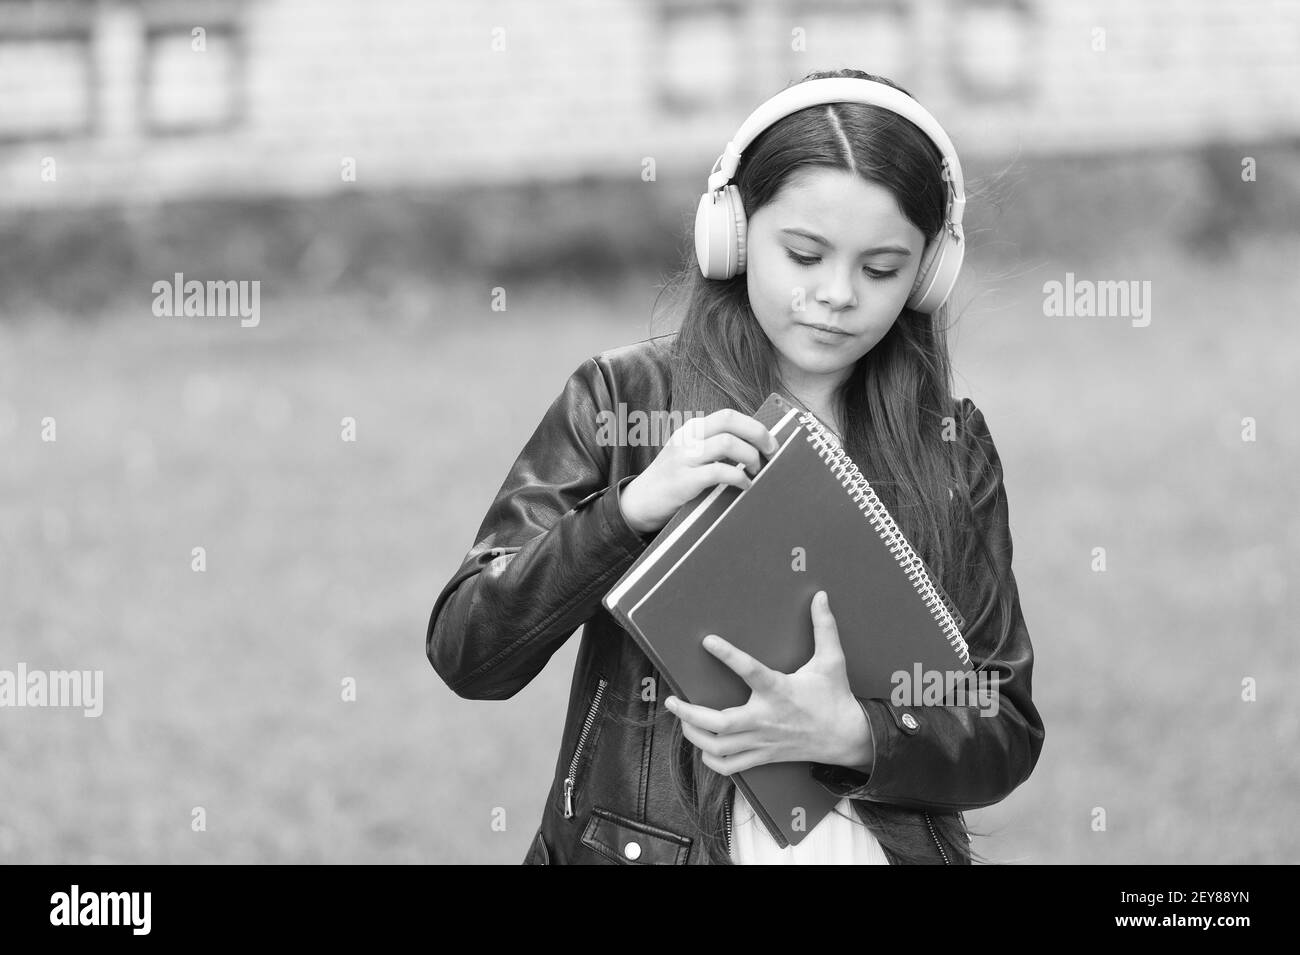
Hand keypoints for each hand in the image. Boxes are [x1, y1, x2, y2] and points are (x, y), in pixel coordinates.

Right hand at [618, 409, 778, 534]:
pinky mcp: (684, 481)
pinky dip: (739, 478)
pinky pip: (719, 472)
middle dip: (758, 435)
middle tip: (771, 453)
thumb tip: (754, 449)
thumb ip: (713, 449)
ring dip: (750, 457)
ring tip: (756, 471)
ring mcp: (684, 458)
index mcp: (691, 430)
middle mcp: (687, 438)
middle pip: (729, 422)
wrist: (639, 503)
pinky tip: (744, 486)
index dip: (754, 426)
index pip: (728, 415)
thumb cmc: (672, 481)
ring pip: (727, 443)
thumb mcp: (689, 456)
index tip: (770, 442)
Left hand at [663, 591, 872, 773]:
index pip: (750, 670)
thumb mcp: (832, 660)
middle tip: (672, 700)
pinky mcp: (764, 756)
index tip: (707, 640)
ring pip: (719, 748)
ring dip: (694, 735)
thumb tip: (821, 596)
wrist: (848, 738)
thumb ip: (824, 627)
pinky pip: (731, 766)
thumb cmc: (835, 697)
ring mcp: (763, 741)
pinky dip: (712, 760)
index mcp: (779, 690)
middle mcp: (766, 718)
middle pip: (720, 723)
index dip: (728, 655)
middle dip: (690, 713)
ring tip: (682, 720)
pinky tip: (703, 747)